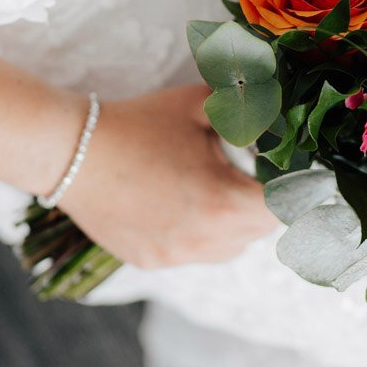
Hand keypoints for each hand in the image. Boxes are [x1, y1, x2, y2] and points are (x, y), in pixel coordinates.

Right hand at [58, 85, 278, 268]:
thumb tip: (284, 111)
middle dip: (264, 203)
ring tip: (214, 189)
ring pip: (230, 247)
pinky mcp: (152, 262)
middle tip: (254, 174)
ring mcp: (177, 255)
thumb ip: (249, 109)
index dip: (295, 190)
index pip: (285, 209)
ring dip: (234, 223)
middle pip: (260, 231)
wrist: (70, 151)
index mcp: (224, 202)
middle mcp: (205, 240)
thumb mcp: (201, 105)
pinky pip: (194, 253)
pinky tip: (179, 203)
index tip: (293, 173)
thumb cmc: (138, 124)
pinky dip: (199, 233)